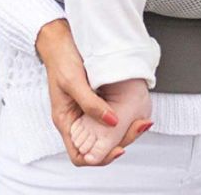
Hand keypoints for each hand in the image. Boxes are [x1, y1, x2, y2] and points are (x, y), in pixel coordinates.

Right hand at [35, 19, 151, 165]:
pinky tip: (132, 112)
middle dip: (119, 141)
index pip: (80, 155)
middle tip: (139, 127)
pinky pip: (108, 117)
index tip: (118, 149)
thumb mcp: (74, 82)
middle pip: (97, 146)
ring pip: (105, 133)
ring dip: (123, 131)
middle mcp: (76, 120)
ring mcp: (85, 112)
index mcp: (65, 122)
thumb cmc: (60, 60)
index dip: (99, 158)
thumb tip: (112, 122)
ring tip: (140, 121)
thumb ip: (91, 104)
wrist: (59, 41)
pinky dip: (121, 118)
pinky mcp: (94, 101)